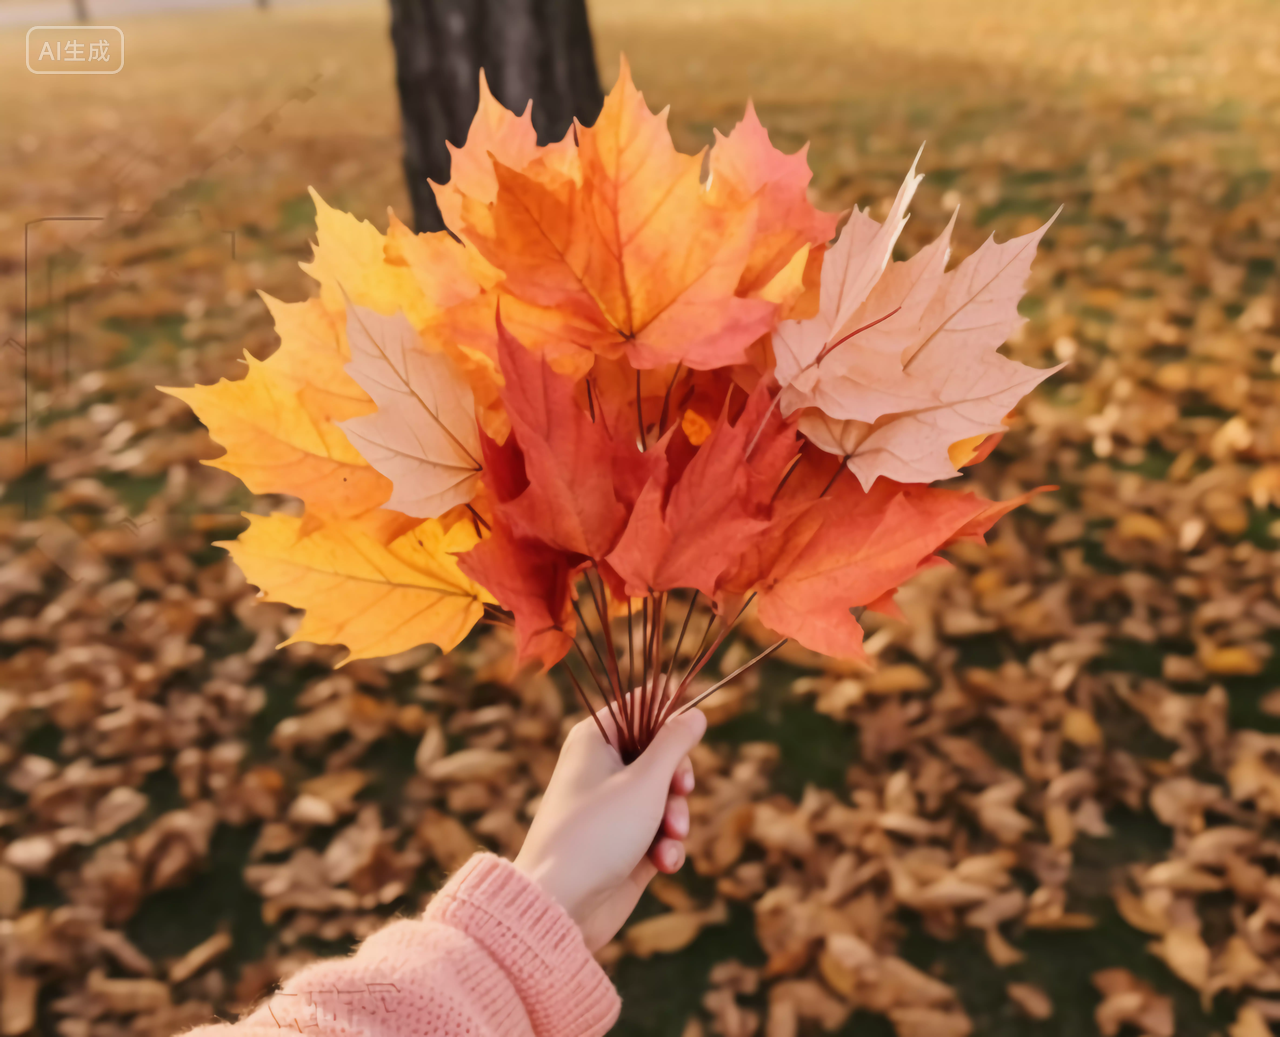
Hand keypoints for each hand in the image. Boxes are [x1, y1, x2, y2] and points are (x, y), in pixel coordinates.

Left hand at [513, 697, 706, 950]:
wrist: (561, 904)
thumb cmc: (598, 832)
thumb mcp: (646, 781)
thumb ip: (675, 743)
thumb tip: (695, 712)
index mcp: (596, 739)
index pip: (639, 708)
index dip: (669, 718)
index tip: (691, 732)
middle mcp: (602, 768)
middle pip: (661, 754)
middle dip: (678, 779)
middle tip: (680, 791)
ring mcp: (614, 808)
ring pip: (666, 796)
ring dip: (676, 817)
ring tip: (669, 837)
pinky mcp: (624, 843)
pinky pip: (659, 832)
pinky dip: (666, 845)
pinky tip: (662, 863)